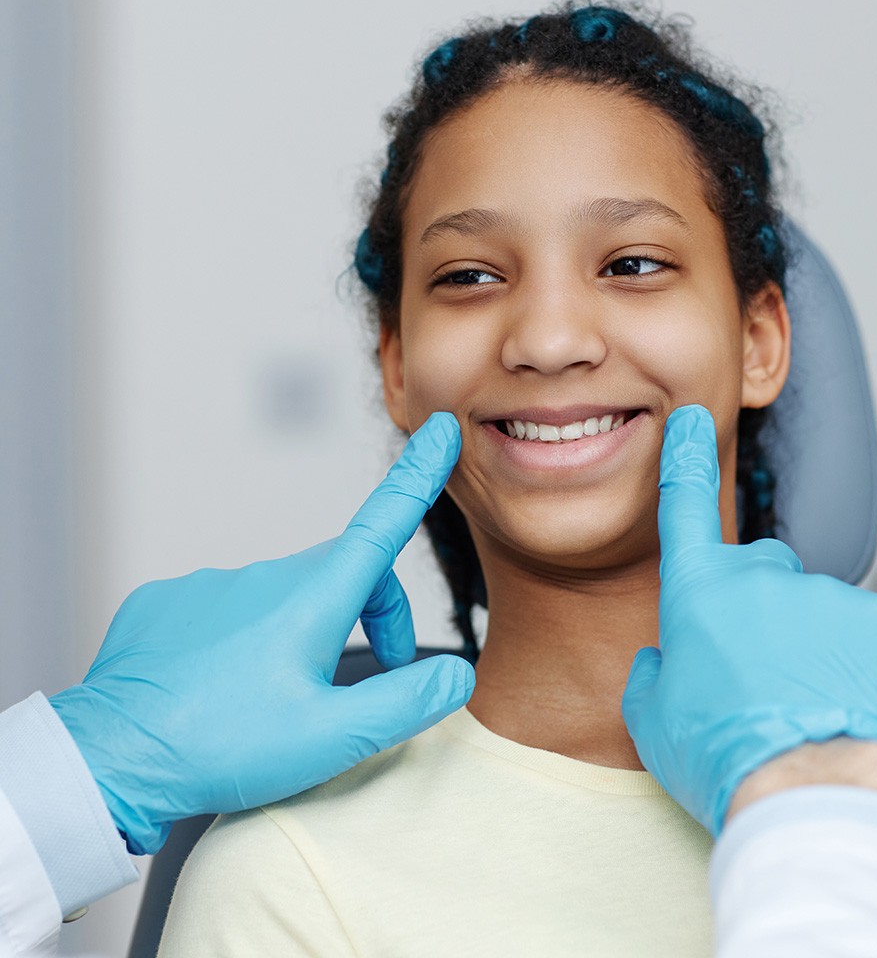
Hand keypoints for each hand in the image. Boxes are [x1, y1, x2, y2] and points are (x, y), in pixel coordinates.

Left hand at [49, 412, 472, 853]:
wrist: (107, 760)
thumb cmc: (222, 747)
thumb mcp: (331, 738)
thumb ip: (405, 702)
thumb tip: (458, 675)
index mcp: (312, 598)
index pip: (383, 524)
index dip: (418, 477)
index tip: (440, 429)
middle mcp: (263, 576)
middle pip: (345, 578)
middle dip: (373, 619)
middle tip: (363, 689)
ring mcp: (211, 585)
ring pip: (285, 597)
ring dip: (305, 634)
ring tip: (279, 701)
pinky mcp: (169, 603)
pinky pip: (227, 610)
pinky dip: (245, 640)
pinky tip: (223, 688)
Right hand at [621, 405, 876, 835]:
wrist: (804, 790)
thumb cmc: (717, 753)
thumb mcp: (650, 716)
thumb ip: (650, 669)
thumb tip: (661, 657)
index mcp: (698, 591)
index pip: (685, 508)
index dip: (685, 461)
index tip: (689, 419)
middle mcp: (759, 576)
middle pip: (758, 573)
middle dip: (756, 609)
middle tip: (757, 672)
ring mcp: (824, 592)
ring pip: (811, 607)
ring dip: (805, 642)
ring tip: (801, 700)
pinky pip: (862, 627)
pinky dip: (853, 657)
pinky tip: (842, 697)